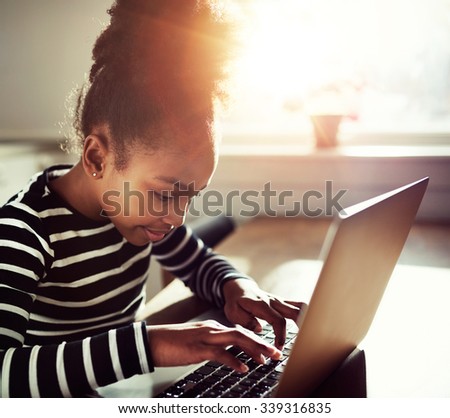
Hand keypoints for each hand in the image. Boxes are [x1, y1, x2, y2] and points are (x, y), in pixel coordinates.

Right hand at [146, 320, 281, 372]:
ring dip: (254, 349)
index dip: (254, 341)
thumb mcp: (195, 342)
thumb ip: (211, 345)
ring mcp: (206, 337)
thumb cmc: (172, 343)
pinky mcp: (198, 348)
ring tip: (267, 359)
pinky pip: (221, 354)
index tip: (266, 350)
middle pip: (242, 334)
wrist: (152, 340)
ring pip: (236, 340)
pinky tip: (243, 368)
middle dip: (261, 343)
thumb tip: (225, 354)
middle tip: (276, 353)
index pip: (238, 332)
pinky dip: (234, 360)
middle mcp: (212, 329)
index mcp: (212, 328)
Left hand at [222, 279, 305, 348]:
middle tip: (304, 342)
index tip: (279, 347)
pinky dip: (305, 315)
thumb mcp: (233, 312)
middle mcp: (274, 301)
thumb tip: (259, 329)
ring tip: (309, 335)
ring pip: (300, 306)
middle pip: (295, 311)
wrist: (238, 287)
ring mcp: (280, 301)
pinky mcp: (282, 303)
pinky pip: (298, 306)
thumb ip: (245, 321)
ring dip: (308, 319)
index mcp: (262, 305)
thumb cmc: (235, 302)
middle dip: (303, 326)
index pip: (278, 320)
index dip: (281, 335)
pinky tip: (307, 327)